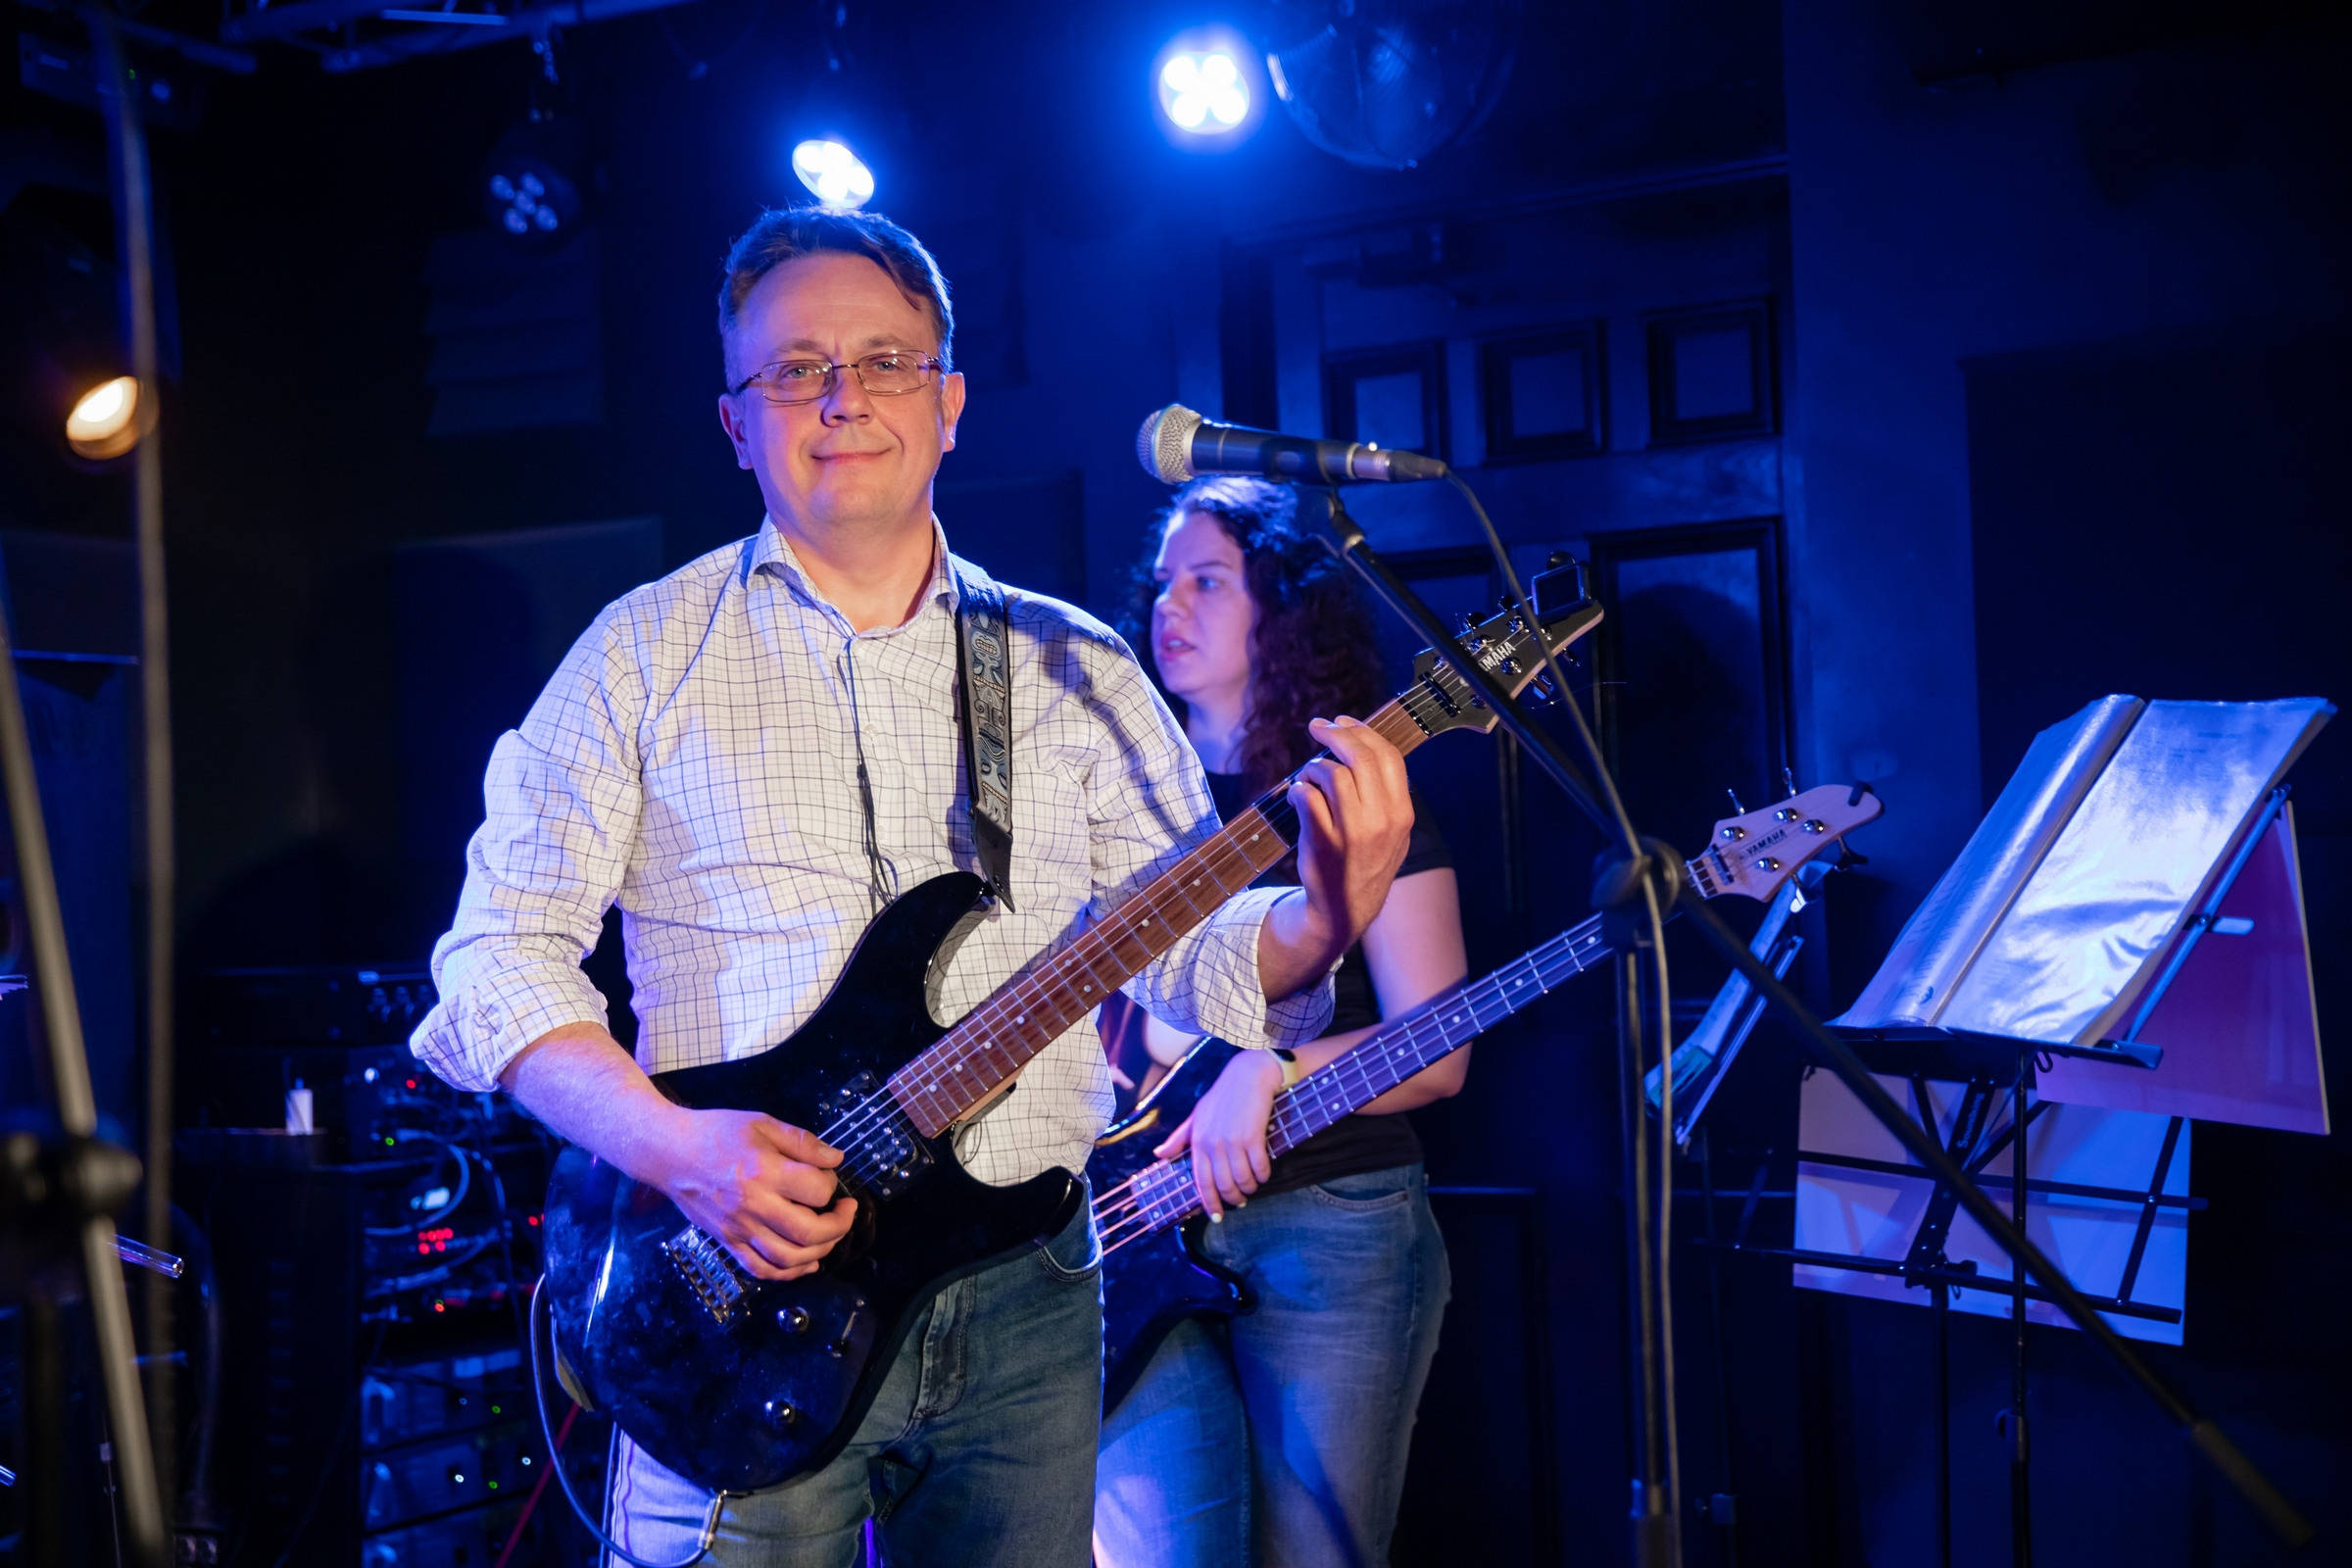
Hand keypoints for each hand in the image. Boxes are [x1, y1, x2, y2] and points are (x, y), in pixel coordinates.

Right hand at [655, 1108, 858, 1280]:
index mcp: (763, 1171)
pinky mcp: (727, 1242)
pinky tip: (807, 1263)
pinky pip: (761, 1269)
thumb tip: (835, 1160)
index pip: (816, 1190)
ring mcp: (737, 1229)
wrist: (668, 1153)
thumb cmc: (716, 1132)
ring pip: (788, 1258)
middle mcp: (752, 1205)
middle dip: (839, 1225)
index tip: (829, 1174)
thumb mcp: (762, 1123)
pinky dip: (789, 1273)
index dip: (832, 1183)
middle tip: (846, 1210)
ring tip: (831, 1234)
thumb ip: (801, 1141)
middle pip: (808, 1232)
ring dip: (820, 1251)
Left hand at [1152, 1049, 1286, 1220]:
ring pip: (1242, 1180)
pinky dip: (1263, 1175)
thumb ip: (1179, 1138)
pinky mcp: (1253, 1137)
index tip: (1216, 1217)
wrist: (1248, 1075)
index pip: (1201, 1181)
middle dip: (1232, 1199)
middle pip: (1223, 1185)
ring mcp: (1233, 1141)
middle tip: (1240, 1201)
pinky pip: (1259, 1168)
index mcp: (1197, 1141)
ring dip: (1249, 1188)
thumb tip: (1158, 1154)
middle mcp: (1213, 1144)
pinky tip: (1263, 1174)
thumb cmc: (1221, 1096)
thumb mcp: (1196, 1116)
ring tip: (1252, 1186)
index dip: (1209, 1203)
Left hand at [1289, 714, 1414, 964]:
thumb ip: (1386, 794)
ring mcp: (1353, 831)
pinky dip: (1298, 789)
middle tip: (1317, 727)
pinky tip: (1297, 796)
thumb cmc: (1365, 864)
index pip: (1388, 755)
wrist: (1344, 910)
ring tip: (1308, 776)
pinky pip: (1307, 796)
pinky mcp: (1323, 841)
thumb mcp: (1393, 832)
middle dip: (1336, 733)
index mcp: (1402, 812)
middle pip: (1361, 756)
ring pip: (1332, 772)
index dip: (1363, 732)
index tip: (1343, 722)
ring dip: (1314, 766)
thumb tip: (1362, 745)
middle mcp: (1382, 820)